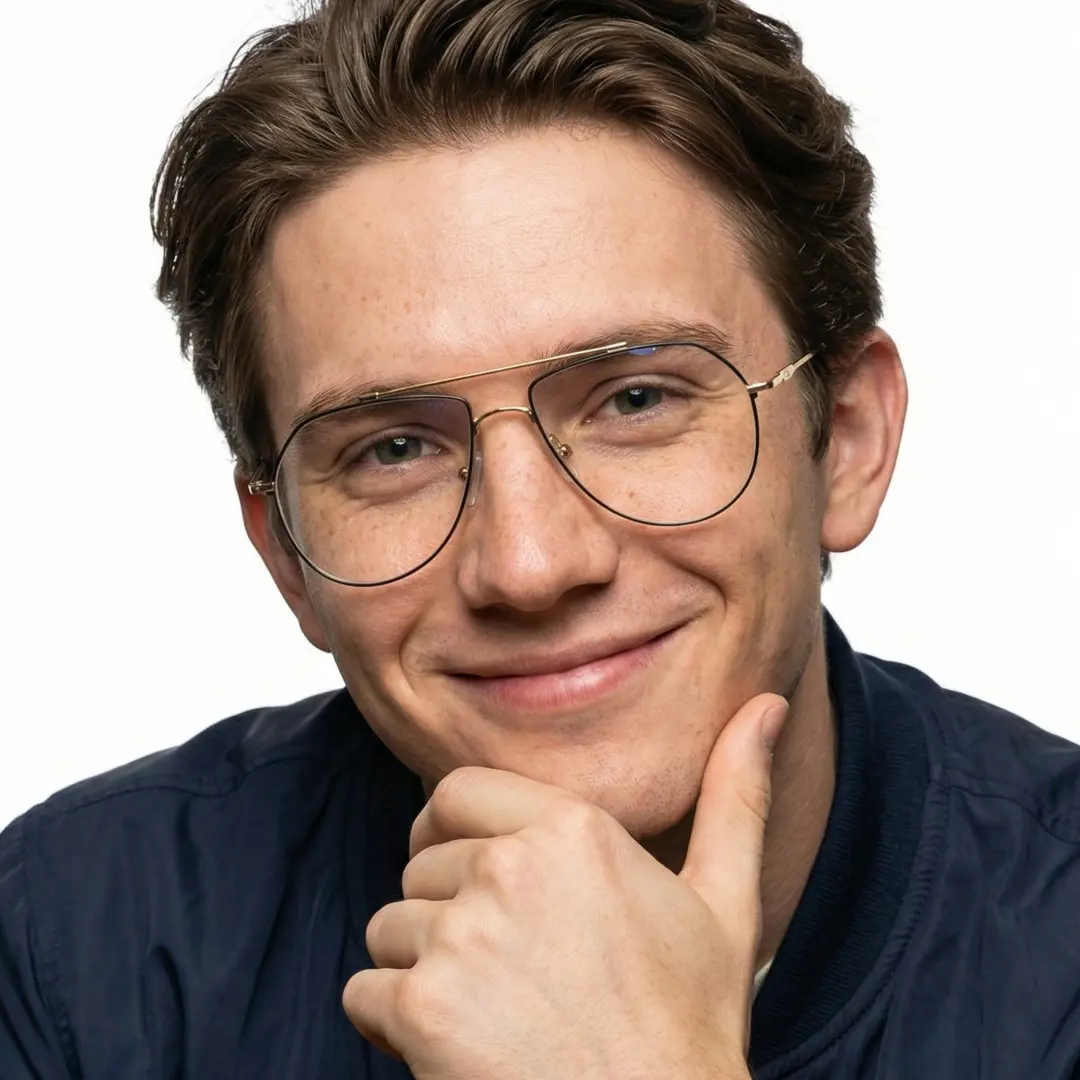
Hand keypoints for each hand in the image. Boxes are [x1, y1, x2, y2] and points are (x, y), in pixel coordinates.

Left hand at [343, 693, 788, 1079]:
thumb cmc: (689, 1027)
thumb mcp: (726, 902)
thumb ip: (736, 794)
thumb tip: (767, 705)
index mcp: (572, 828)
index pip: (454, 794)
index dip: (452, 835)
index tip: (471, 876)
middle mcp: (510, 866)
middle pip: (420, 864)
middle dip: (443, 908)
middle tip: (500, 964)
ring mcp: (462, 936)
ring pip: (390, 927)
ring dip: (420, 969)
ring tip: (487, 1010)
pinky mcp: (422, 1008)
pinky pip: (364, 992)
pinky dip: (394, 1025)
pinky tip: (456, 1049)